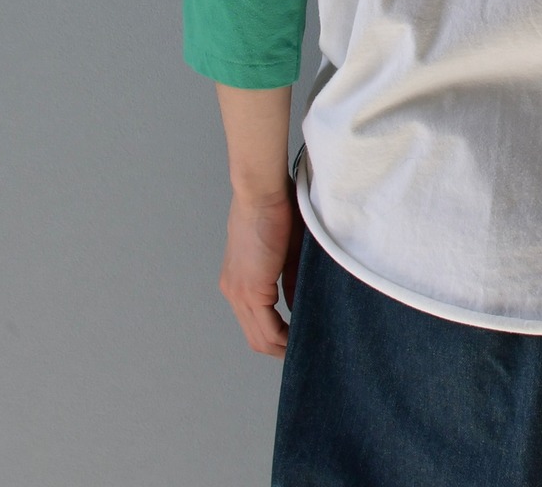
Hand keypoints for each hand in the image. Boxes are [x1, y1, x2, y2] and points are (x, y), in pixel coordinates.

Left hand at [218, 179, 303, 356]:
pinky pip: (267, 328)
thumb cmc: (277, 210)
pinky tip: (301, 338)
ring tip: (307, 348)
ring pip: (260, 337)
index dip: (277, 335)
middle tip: (305, 350)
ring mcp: (239, 293)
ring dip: (283, 347)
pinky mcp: (250, 289)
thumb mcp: (287, 251)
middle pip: (256, 337)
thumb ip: (290, 280)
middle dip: (281, 348)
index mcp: (240, 282)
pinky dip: (284, 338)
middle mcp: (234, 292)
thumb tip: (298, 304)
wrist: (262, 192)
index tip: (299, 337)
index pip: (255, 322)